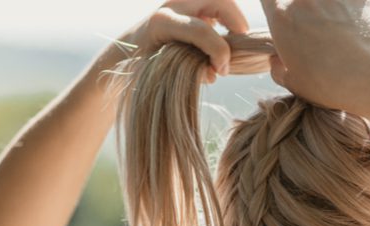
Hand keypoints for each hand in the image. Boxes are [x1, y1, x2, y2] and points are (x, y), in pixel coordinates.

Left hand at [122, 0, 248, 80]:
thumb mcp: (163, 74)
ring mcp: (182, 2)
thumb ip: (189, 73)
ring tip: (233, 42)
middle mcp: (173, 5)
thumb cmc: (142, 65)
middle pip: (218, 0)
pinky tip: (223, 37)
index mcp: (162, 22)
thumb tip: (213, 73)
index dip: (219, 52)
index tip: (221, 71)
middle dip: (237, 21)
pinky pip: (216, 6)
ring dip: (233, 19)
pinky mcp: (190, 5)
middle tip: (241, 45)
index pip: (201, 31)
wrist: (128, 51)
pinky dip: (226, 19)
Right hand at [260, 0, 369, 115]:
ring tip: (341, 37)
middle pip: (300, 1)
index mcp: (281, 17)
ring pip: (327, 2)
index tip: (287, 20)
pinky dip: (354, 13)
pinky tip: (359, 32)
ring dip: (330, 13)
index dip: (275, 6)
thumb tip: (277, 60)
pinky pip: (353, 2)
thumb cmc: (329, 84)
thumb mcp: (293, 83)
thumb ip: (278, 68)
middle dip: (306, 13)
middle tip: (318, 35)